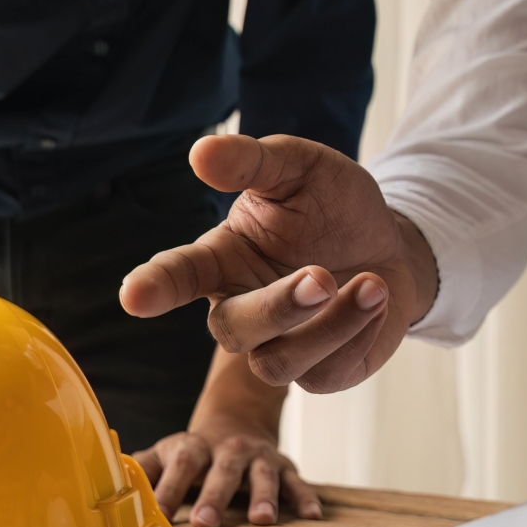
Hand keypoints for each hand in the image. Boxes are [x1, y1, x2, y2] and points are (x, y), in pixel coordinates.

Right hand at [118, 134, 438, 393]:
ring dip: (329, 326)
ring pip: (278, 362)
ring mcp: (277, 347)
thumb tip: (202, 152)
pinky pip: (325, 373)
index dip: (155, 286)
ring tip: (370, 283)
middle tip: (321, 278)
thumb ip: (253, 161)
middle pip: (233, 329)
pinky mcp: (319, 373)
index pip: (177, 275)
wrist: (391, 244)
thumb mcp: (299, 168)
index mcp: (221, 259)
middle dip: (278, 307)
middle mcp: (240, 308)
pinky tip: (376, 297)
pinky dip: (358, 334)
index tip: (134, 297)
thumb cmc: (332, 206)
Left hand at [134, 347, 320, 526]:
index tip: (158, 515)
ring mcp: (258, 457)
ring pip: (262, 475)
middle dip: (214, 497)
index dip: (168, 490)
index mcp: (192, 448)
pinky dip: (305, 498)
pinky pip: (297, 482)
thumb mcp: (164, 455)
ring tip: (262, 520)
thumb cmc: (192, 452)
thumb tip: (104, 490)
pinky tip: (312, 516)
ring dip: (263, 496)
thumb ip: (139, 472)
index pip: (179, 467)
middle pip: (221, 472)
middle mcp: (227, 450)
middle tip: (205, 523)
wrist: (236, 421)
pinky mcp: (284, 466)